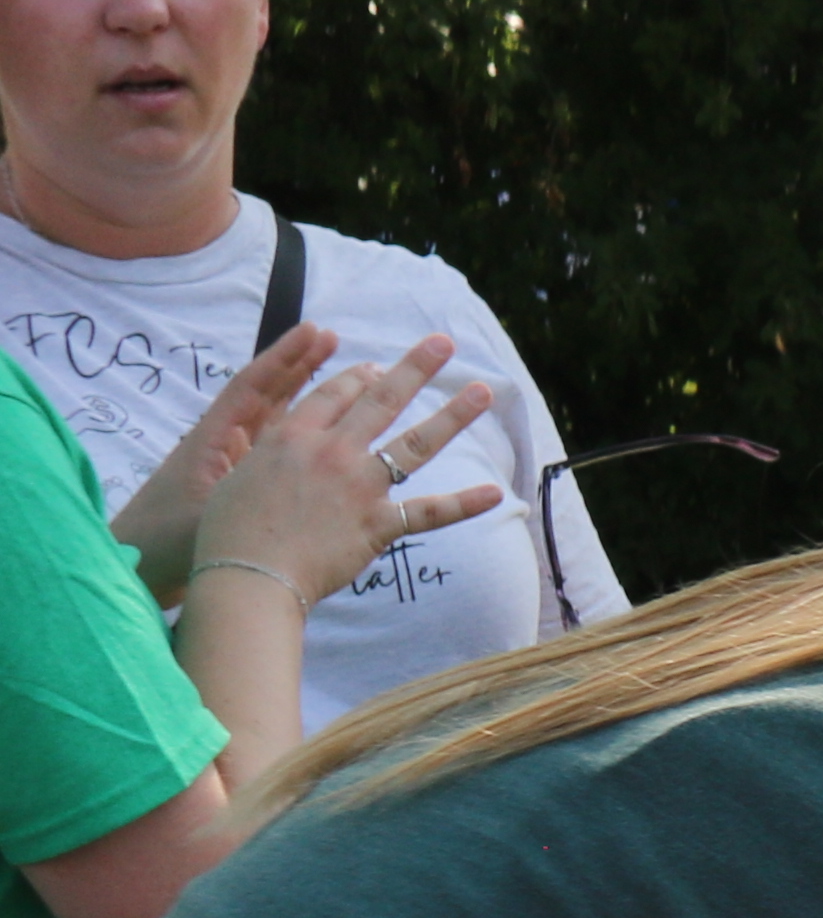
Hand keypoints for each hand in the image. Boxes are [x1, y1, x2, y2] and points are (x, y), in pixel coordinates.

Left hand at [106, 320, 339, 596]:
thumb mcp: (210, 513)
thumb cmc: (169, 540)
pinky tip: (333, 425)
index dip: (284, 358)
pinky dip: (305, 430)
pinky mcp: (243, 483)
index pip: (253, 387)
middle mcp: (227, 442)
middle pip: (268, 395)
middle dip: (299, 366)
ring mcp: (237, 462)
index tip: (315, 333)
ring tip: (342, 374)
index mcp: (215, 439)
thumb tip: (280, 478)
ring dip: (307, 394)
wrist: (142, 565)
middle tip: (332, 339)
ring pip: (279, 419)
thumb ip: (245, 492)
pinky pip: (280, 448)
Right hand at [184, 334, 503, 602]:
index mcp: (290, 436)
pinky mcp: (376, 525)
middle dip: (414, 368)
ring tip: (481, 391)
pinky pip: (429, 512)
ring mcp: (357, 487)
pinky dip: (463, 505)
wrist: (246, 574)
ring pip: (414, 444)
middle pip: (380, 400)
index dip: (359, 377)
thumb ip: (271, 454)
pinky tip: (496, 494)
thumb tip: (288, 447)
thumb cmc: (231, 531)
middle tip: (442, 343)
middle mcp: (329, 452)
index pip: (334, 393)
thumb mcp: (240, 474)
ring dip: (452, 415)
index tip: (378, 366)